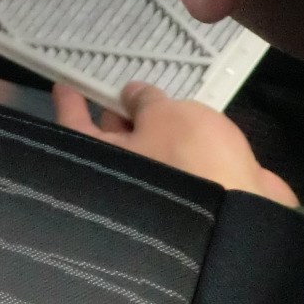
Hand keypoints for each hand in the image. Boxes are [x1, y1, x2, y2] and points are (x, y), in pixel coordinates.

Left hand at [54, 82, 298, 205]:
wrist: (240, 219)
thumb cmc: (191, 161)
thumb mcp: (167, 116)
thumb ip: (146, 102)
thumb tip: (131, 96)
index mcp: (103, 164)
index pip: (75, 128)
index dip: (69, 104)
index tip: (63, 84)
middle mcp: (120, 185)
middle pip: (111, 142)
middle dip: (115, 115)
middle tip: (121, 86)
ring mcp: (155, 197)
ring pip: (148, 155)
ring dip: (154, 130)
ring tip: (161, 101)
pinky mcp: (189, 205)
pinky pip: (177, 168)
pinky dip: (182, 149)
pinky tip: (192, 130)